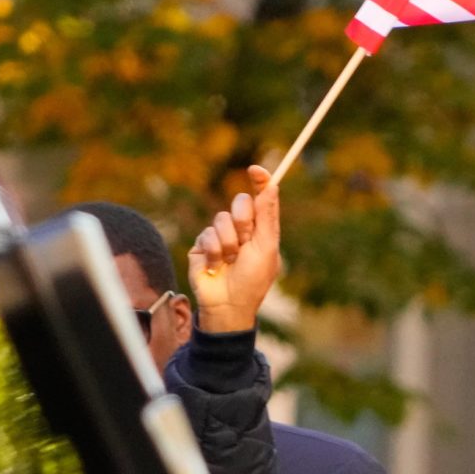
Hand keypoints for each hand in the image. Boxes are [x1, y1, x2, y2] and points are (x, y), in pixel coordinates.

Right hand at [188, 165, 281, 331]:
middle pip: (240, 202)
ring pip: (221, 218)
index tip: (256, 169)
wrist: (228, 304)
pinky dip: (214, 251)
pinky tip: (217, 266)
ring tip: (230, 261)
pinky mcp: (202, 245)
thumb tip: (272, 185)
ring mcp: (220, 236)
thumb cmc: (253, 280)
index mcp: (261, 229)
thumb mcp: (266, 248)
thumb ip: (267, 217)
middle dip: (244, 221)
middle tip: (245, 241)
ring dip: (229, 242)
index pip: (261, 198)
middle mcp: (241, 229)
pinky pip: (206, 234)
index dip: (260, 181)